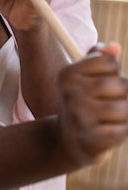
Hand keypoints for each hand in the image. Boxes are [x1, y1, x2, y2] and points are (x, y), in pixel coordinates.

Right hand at [58, 43, 127, 167]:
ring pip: (125, 109)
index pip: (110, 63)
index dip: (115, 74)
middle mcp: (69, 93)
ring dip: (126, 115)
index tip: (106, 84)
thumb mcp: (85, 78)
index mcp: (67, 74)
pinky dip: (124, 131)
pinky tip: (112, 132)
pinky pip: (123, 130)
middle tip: (114, 102)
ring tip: (114, 119)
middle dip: (125, 95)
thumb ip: (100, 58)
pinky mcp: (89, 139)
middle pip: (122, 84)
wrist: (68, 142)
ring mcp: (78, 117)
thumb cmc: (84, 104)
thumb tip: (114, 47)